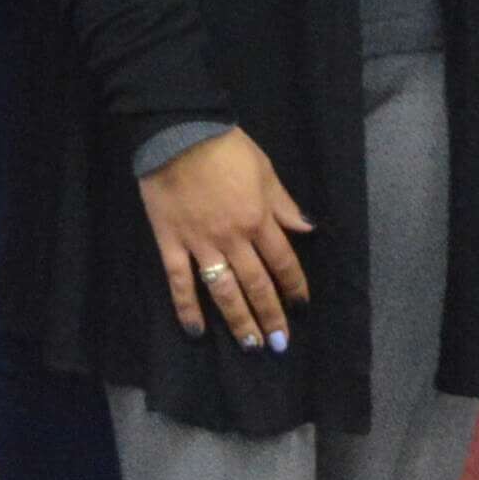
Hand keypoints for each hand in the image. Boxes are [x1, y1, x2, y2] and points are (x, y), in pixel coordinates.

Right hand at [135, 130, 311, 350]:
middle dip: (270, 315)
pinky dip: (188, 308)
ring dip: (238, 320)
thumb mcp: (265, 170)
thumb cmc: (226, 148)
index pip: (282, 262)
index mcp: (258, 219)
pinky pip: (180, 283)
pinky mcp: (171, 244)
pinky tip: (196, 331)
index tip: (301, 306)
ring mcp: (200, 244)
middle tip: (279, 343)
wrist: (178, 133)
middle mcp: (233, 238)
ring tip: (250, 345)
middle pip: (256, 284)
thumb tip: (308, 230)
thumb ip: (284, 205)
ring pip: (224, 291)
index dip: (294, 286)